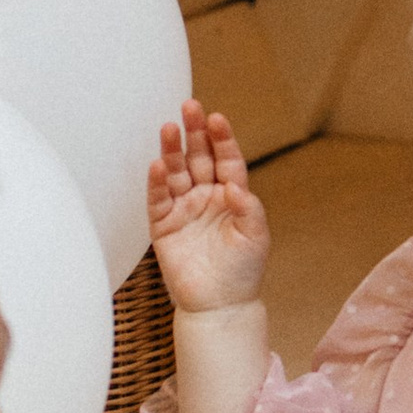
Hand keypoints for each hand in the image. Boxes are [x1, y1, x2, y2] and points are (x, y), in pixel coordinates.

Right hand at [147, 102, 270, 314]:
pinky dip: (157, 182)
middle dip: (194, 132)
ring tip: (169, 127)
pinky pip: (158, 199)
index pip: (227, 159)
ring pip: (176, 172)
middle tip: (190, 106)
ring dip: (172, 150)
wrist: (219, 306)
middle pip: (199, 157)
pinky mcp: (163, 225)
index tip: (217, 119)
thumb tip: (233, 185)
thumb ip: (248, 208)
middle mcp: (206, 197)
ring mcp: (184, 209)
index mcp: (232, 196)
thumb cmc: (243, 272)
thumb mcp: (256, 236)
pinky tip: (158, 164)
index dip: (222, 139)